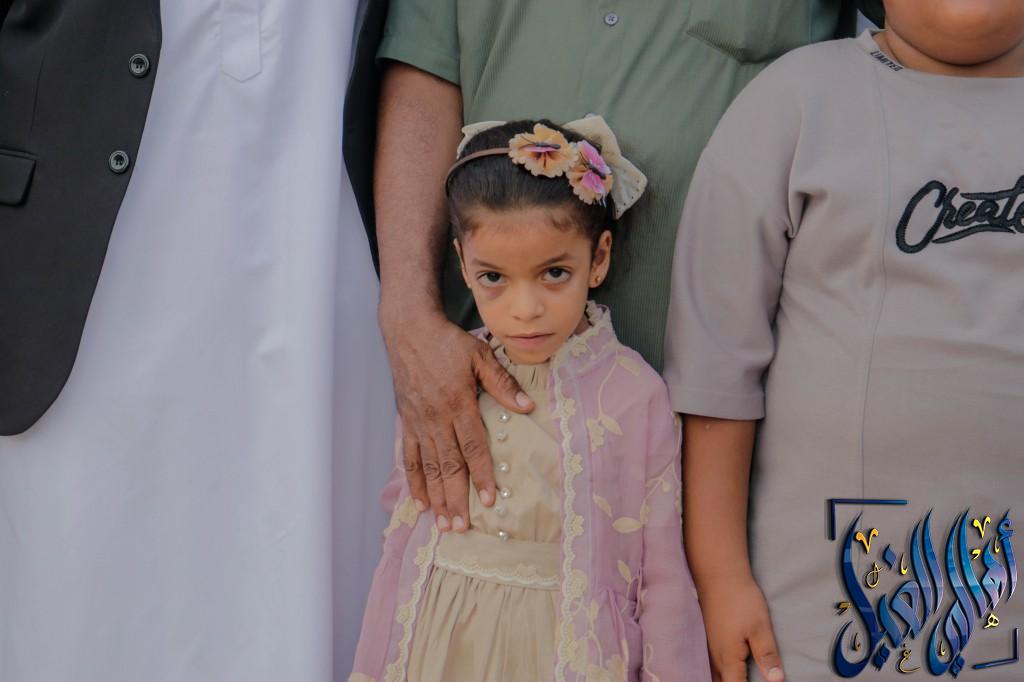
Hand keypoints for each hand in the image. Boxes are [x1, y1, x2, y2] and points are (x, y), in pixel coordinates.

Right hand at [380, 307, 533, 531]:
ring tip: (443, 523)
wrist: (409, 330)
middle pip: (448, 465)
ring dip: (436, 497)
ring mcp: (419, 422)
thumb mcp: (481, 355)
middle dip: (455, 498)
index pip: (472, 446)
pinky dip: (414, 481)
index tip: (488, 500)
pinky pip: (409, 457)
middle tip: (461, 527)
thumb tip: (527, 407)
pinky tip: (420, 502)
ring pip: (428, 467)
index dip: (480, 475)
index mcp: (457, 403)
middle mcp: (436, 418)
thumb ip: (502, 384)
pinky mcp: (406, 422)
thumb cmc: (448, 342)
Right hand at [699, 575, 784, 681]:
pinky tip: (728, 669)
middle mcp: (714, 657)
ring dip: (725, 679)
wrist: (719, 576)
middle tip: (749, 679)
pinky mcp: (708, 638)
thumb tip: (776, 680)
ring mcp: (708, 647)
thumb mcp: (760, 628)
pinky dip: (720, 672)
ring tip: (739, 677)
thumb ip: (767, 655)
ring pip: (714, 675)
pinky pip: (711, 664)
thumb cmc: (741, 600)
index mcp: (728, 658)